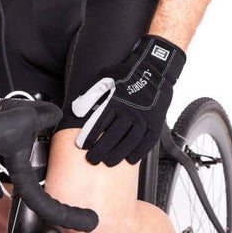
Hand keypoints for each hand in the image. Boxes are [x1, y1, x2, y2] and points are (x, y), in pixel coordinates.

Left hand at [72, 35, 185, 164]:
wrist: (156, 70)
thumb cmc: (128, 75)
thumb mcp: (105, 78)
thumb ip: (89, 94)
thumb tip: (76, 110)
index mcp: (117, 100)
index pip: (100, 121)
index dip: (90, 135)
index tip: (82, 145)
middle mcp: (132, 110)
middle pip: (114, 135)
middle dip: (101, 149)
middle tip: (92, 159)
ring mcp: (145, 118)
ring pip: (130, 141)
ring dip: (118, 154)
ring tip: (108, 162)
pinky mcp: (156, 123)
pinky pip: (147, 142)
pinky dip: (138, 152)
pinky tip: (129, 159)